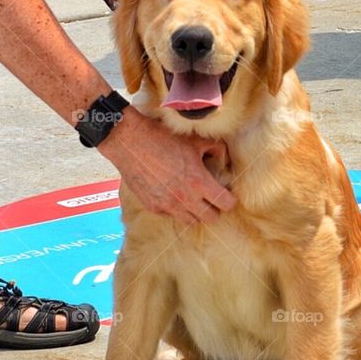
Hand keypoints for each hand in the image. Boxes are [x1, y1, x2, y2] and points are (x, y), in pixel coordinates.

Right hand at [98, 108, 236, 225]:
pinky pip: (171, 215)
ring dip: (196, 212)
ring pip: (191, 222)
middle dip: (215, 209)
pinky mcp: (152, 206)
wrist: (129, 141)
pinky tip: (174, 195)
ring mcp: (167, 205)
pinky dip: (176, 209)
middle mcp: (184, 198)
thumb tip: (225, 161)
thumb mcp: (196, 140)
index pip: (226, 204)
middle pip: (211, 218)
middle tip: (212, 197)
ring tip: (194, 199)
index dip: (230, 200)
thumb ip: (216, 150)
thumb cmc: (164, 137)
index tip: (228, 194)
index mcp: (198, 182)